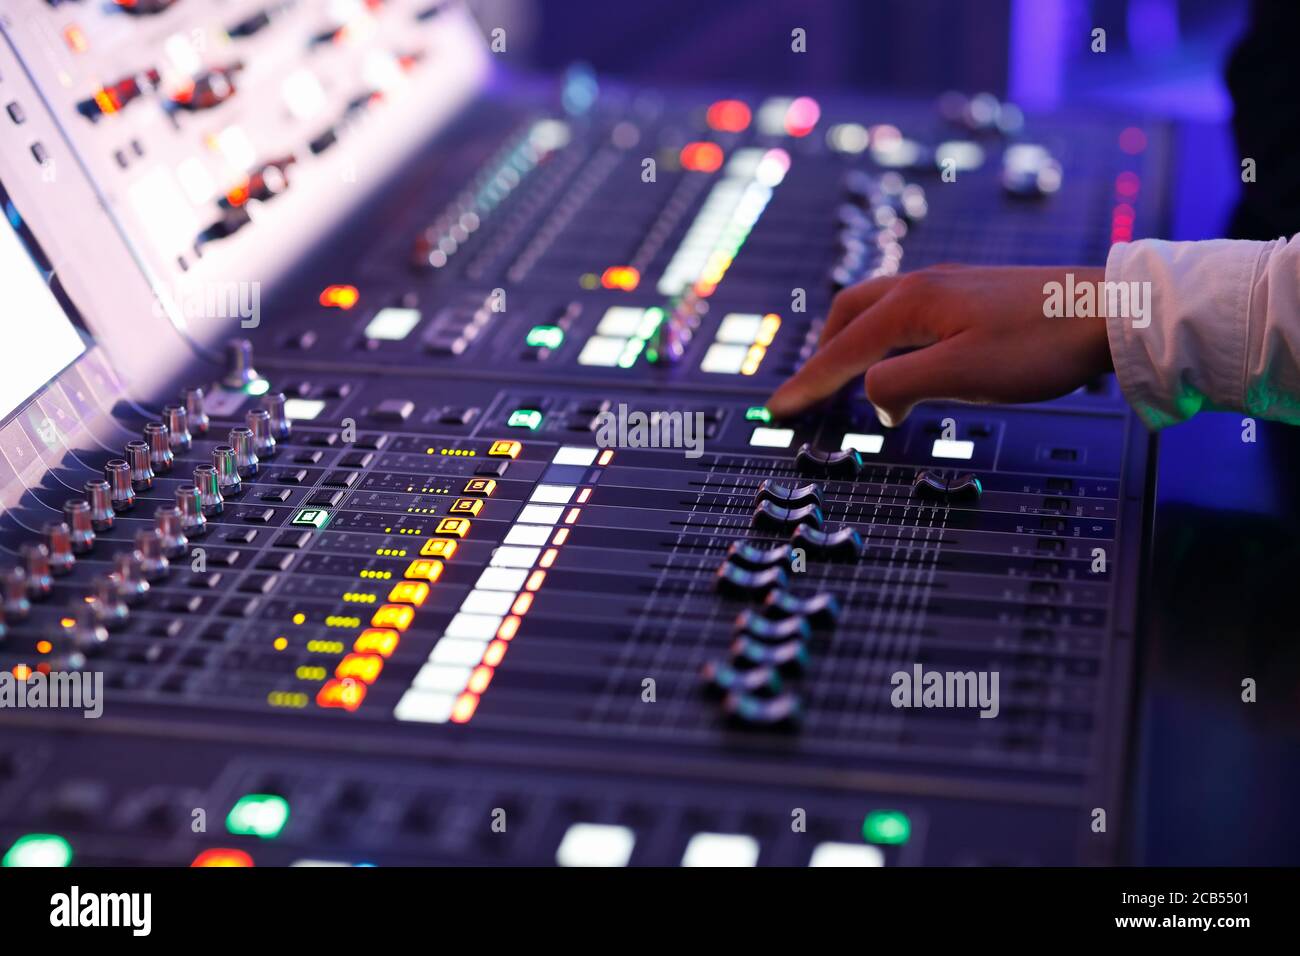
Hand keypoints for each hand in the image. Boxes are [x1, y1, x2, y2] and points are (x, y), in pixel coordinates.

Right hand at [766, 264, 1113, 424]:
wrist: (1113, 311)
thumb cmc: (1042, 343)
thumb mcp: (961, 375)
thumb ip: (899, 385)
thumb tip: (870, 397)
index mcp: (912, 304)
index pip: (842, 350)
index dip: (808, 384)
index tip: (778, 410)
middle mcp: (923, 285)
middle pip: (849, 314)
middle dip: (823, 352)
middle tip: (809, 390)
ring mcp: (950, 285)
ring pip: (879, 309)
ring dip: (854, 342)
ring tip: (851, 377)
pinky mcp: (975, 295)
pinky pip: (909, 312)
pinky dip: (888, 338)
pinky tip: (907, 360)